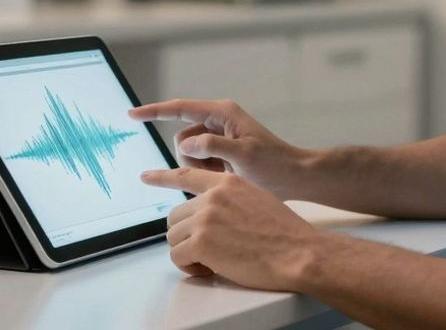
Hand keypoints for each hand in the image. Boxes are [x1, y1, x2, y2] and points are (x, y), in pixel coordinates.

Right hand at [128, 99, 310, 198]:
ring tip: (227, 175)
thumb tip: (188, 145)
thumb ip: (213, 146)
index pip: (179, 109)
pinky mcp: (220, 152)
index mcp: (223, 113)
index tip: (132, 115)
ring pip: (188, 154)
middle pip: (182, 138)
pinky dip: (207, 173)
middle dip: (192, 158)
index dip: (154, 111)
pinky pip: (198, 163)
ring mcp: (218, 138)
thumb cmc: (274, 165)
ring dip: (201, 168)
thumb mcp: (244, 155)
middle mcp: (218, 121)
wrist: (294, 178)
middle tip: (220, 170)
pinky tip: (227, 178)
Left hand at [141, 166, 326, 290]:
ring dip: (188, 253)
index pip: (186, 175)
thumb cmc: (284, 232)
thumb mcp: (256, 198)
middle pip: (175, 216)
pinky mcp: (201, 242)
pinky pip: (178, 257)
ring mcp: (205, 218)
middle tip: (206, 250)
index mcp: (226, 183)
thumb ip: (229, 199)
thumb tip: (210, 213)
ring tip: (212, 262)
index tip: (146, 176)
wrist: (298, 252)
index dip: (162, 177)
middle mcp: (212, 196)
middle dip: (186, 236)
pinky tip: (210, 270)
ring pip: (174, 237)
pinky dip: (190, 268)